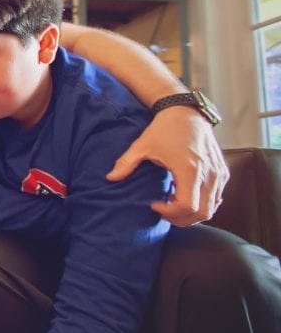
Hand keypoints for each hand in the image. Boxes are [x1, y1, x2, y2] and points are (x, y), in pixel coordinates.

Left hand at [106, 106, 228, 225]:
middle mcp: (209, 173)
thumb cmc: (165, 129)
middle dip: (181, 219)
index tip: (154, 205)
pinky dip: (202, 203)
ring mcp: (219, 173)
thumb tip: (110, 178)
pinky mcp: (222, 172)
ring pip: (212, 208)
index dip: (170, 213)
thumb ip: (126, 163)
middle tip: (164, 212)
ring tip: (172, 202)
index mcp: (190, 169)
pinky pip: (217, 198)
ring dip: (192, 213)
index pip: (187, 207)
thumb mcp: (142, 145)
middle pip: (202, 213)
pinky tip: (184, 194)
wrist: (187, 112)